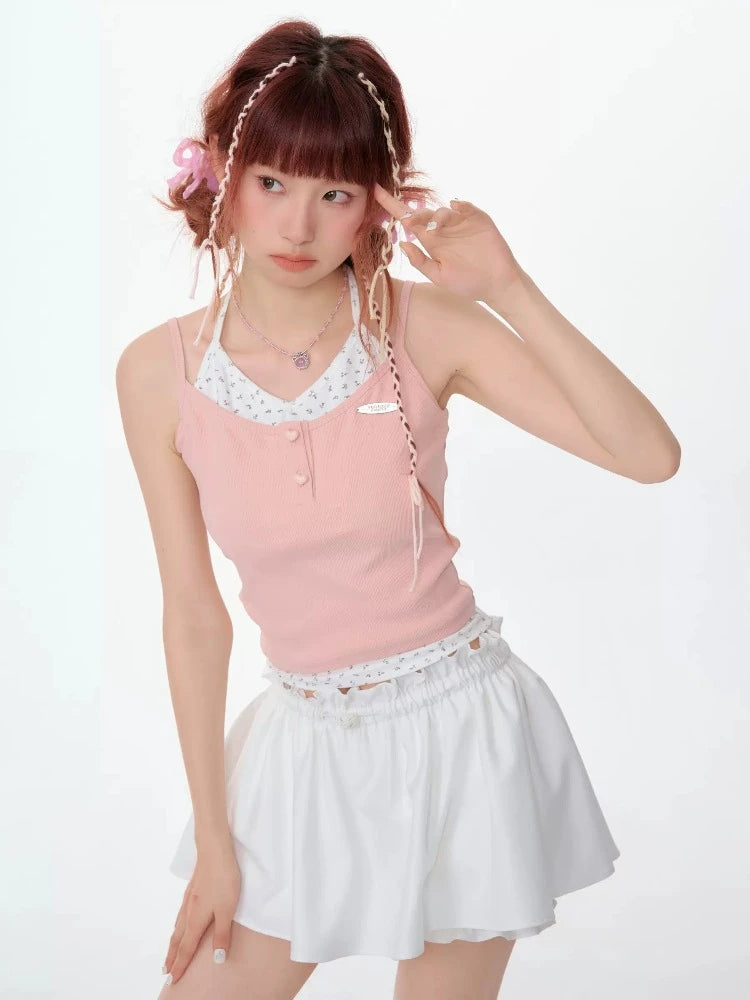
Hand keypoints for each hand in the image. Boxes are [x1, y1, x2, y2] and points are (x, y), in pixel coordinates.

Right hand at [162, 844, 240, 984]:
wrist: (214, 850)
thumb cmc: (223, 879)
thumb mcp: (227, 910)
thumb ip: (222, 934)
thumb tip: (217, 959)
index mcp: (196, 919)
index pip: (186, 948)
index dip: (180, 965)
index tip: (172, 981)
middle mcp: (189, 911)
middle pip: (177, 940)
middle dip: (172, 957)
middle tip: (165, 972)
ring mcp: (189, 900)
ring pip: (177, 927)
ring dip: (173, 943)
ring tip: (170, 953)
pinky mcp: (192, 890)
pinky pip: (180, 916)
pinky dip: (177, 927)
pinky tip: (180, 923)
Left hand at [373, 182, 522, 302]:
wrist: (497, 285)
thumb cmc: (468, 284)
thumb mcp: (440, 277)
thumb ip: (421, 261)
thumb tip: (402, 243)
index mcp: (432, 242)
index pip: (408, 221)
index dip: (391, 206)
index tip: (376, 191)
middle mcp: (444, 230)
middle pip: (424, 213)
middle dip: (414, 214)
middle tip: (410, 221)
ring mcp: (462, 223)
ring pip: (443, 210)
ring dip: (437, 215)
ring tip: (436, 227)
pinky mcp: (478, 219)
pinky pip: (466, 207)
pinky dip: (460, 205)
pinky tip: (456, 208)